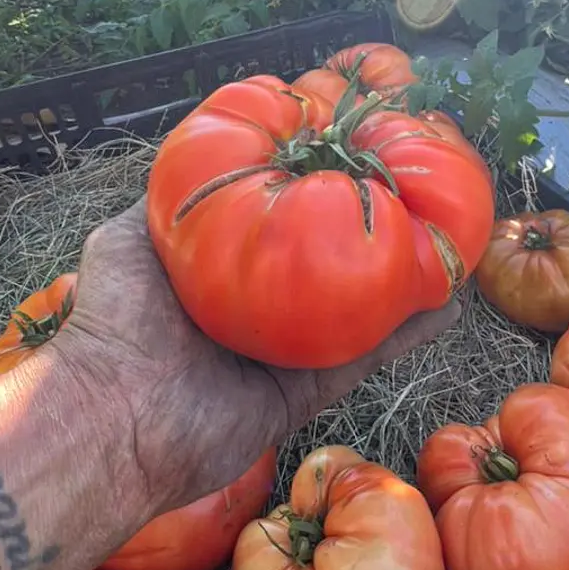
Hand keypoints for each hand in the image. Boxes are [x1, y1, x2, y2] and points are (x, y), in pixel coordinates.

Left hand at [50, 198, 458, 517]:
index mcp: (226, 273)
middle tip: (411, 198)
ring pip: (361, 307)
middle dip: (366, 234)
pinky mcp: (311, 388)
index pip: (281, 225)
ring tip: (446, 246)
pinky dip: (411, 329)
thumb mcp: (129, 236)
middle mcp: (264, 309)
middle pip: (328, 264)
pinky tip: (449, 300)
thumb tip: (195, 155)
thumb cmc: (119, 317)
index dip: (316, 194)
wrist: (119, 414)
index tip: (352, 161)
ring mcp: (291, 350)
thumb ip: (166, 200)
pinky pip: (371, 353)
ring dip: (402, 279)